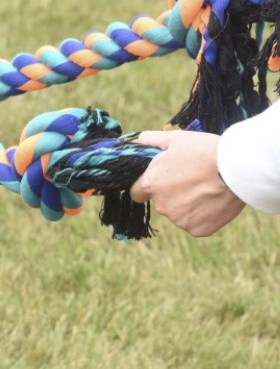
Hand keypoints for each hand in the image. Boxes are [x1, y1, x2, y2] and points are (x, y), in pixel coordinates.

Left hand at [129, 130, 244, 236]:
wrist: (238, 169)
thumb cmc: (204, 150)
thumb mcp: (174, 139)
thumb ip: (148, 141)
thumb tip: (131, 140)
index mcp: (151, 184)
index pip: (136, 192)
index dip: (147, 186)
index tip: (161, 180)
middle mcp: (161, 205)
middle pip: (161, 202)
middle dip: (172, 193)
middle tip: (192, 179)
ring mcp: (179, 220)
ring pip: (179, 213)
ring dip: (188, 204)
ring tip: (207, 187)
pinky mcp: (197, 230)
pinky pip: (196, 223)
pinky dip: (203, 215)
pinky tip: (214, 200)